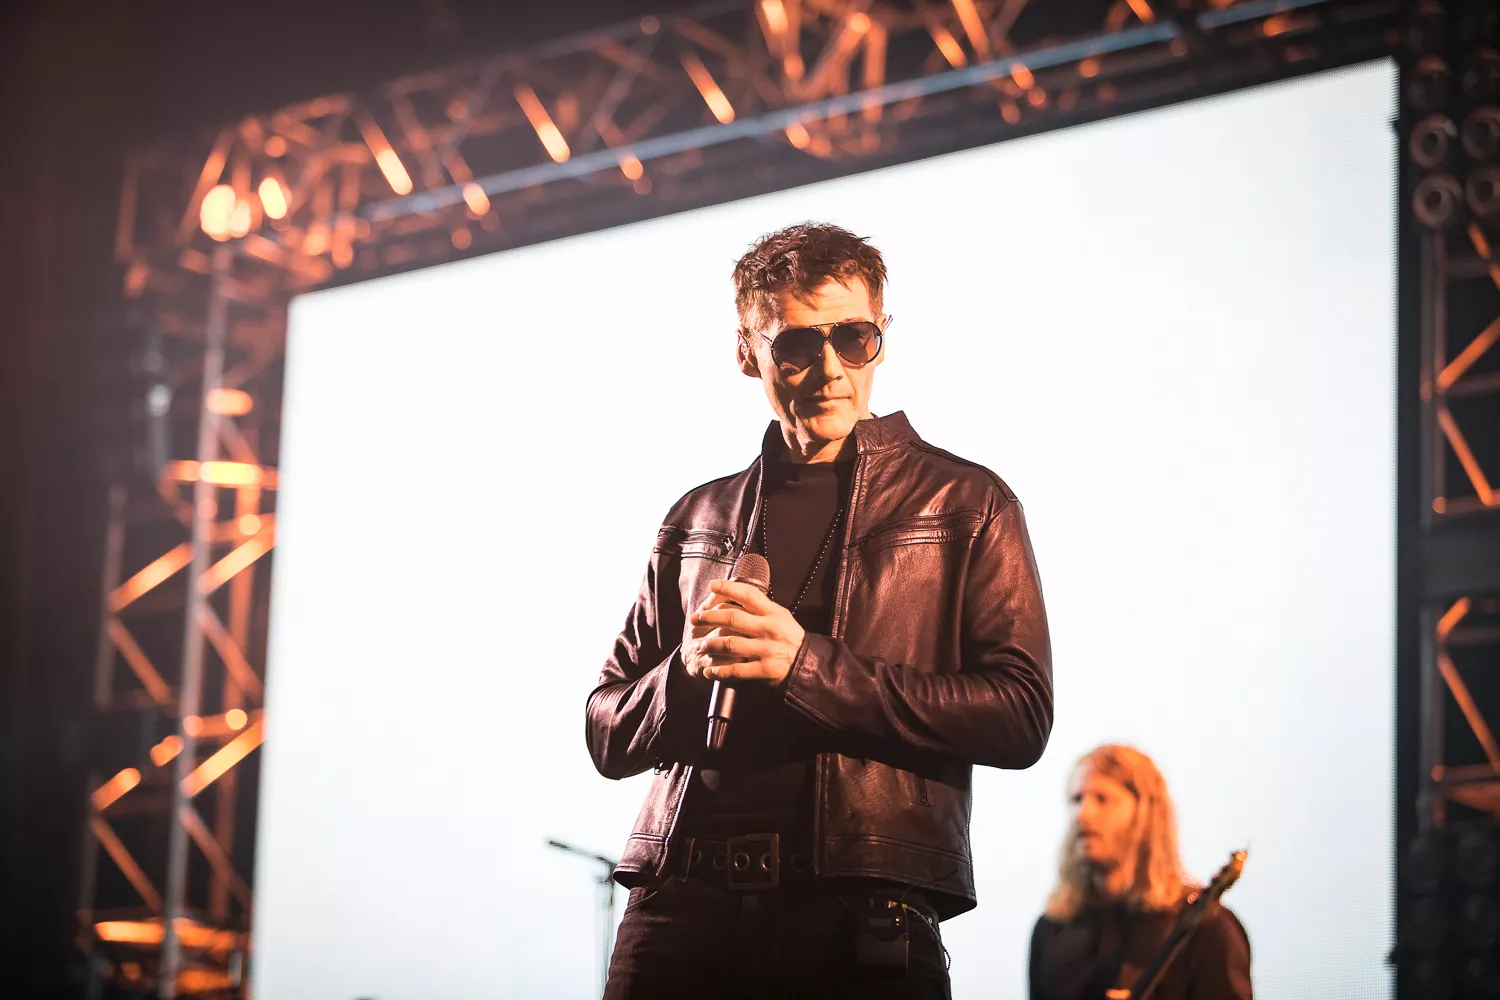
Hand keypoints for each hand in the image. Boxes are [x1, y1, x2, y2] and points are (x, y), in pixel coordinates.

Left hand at [682, 579, 806, 686]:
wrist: (809, 664)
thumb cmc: (790, 637)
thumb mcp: (781, 616)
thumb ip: (761, 608)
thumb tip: (734, 595)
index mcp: (773, 613)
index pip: (749, 595)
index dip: (729, 588)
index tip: (712, 585)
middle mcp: (769, 629)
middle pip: (733, 619)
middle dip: (709, 617)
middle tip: (695, 618)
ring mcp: (767, 650)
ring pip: (731, 645)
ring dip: (710, 645)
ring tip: (698, 646)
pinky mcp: (765, 670)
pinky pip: (737, 670)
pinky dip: (719, 671)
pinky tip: (709, 671)